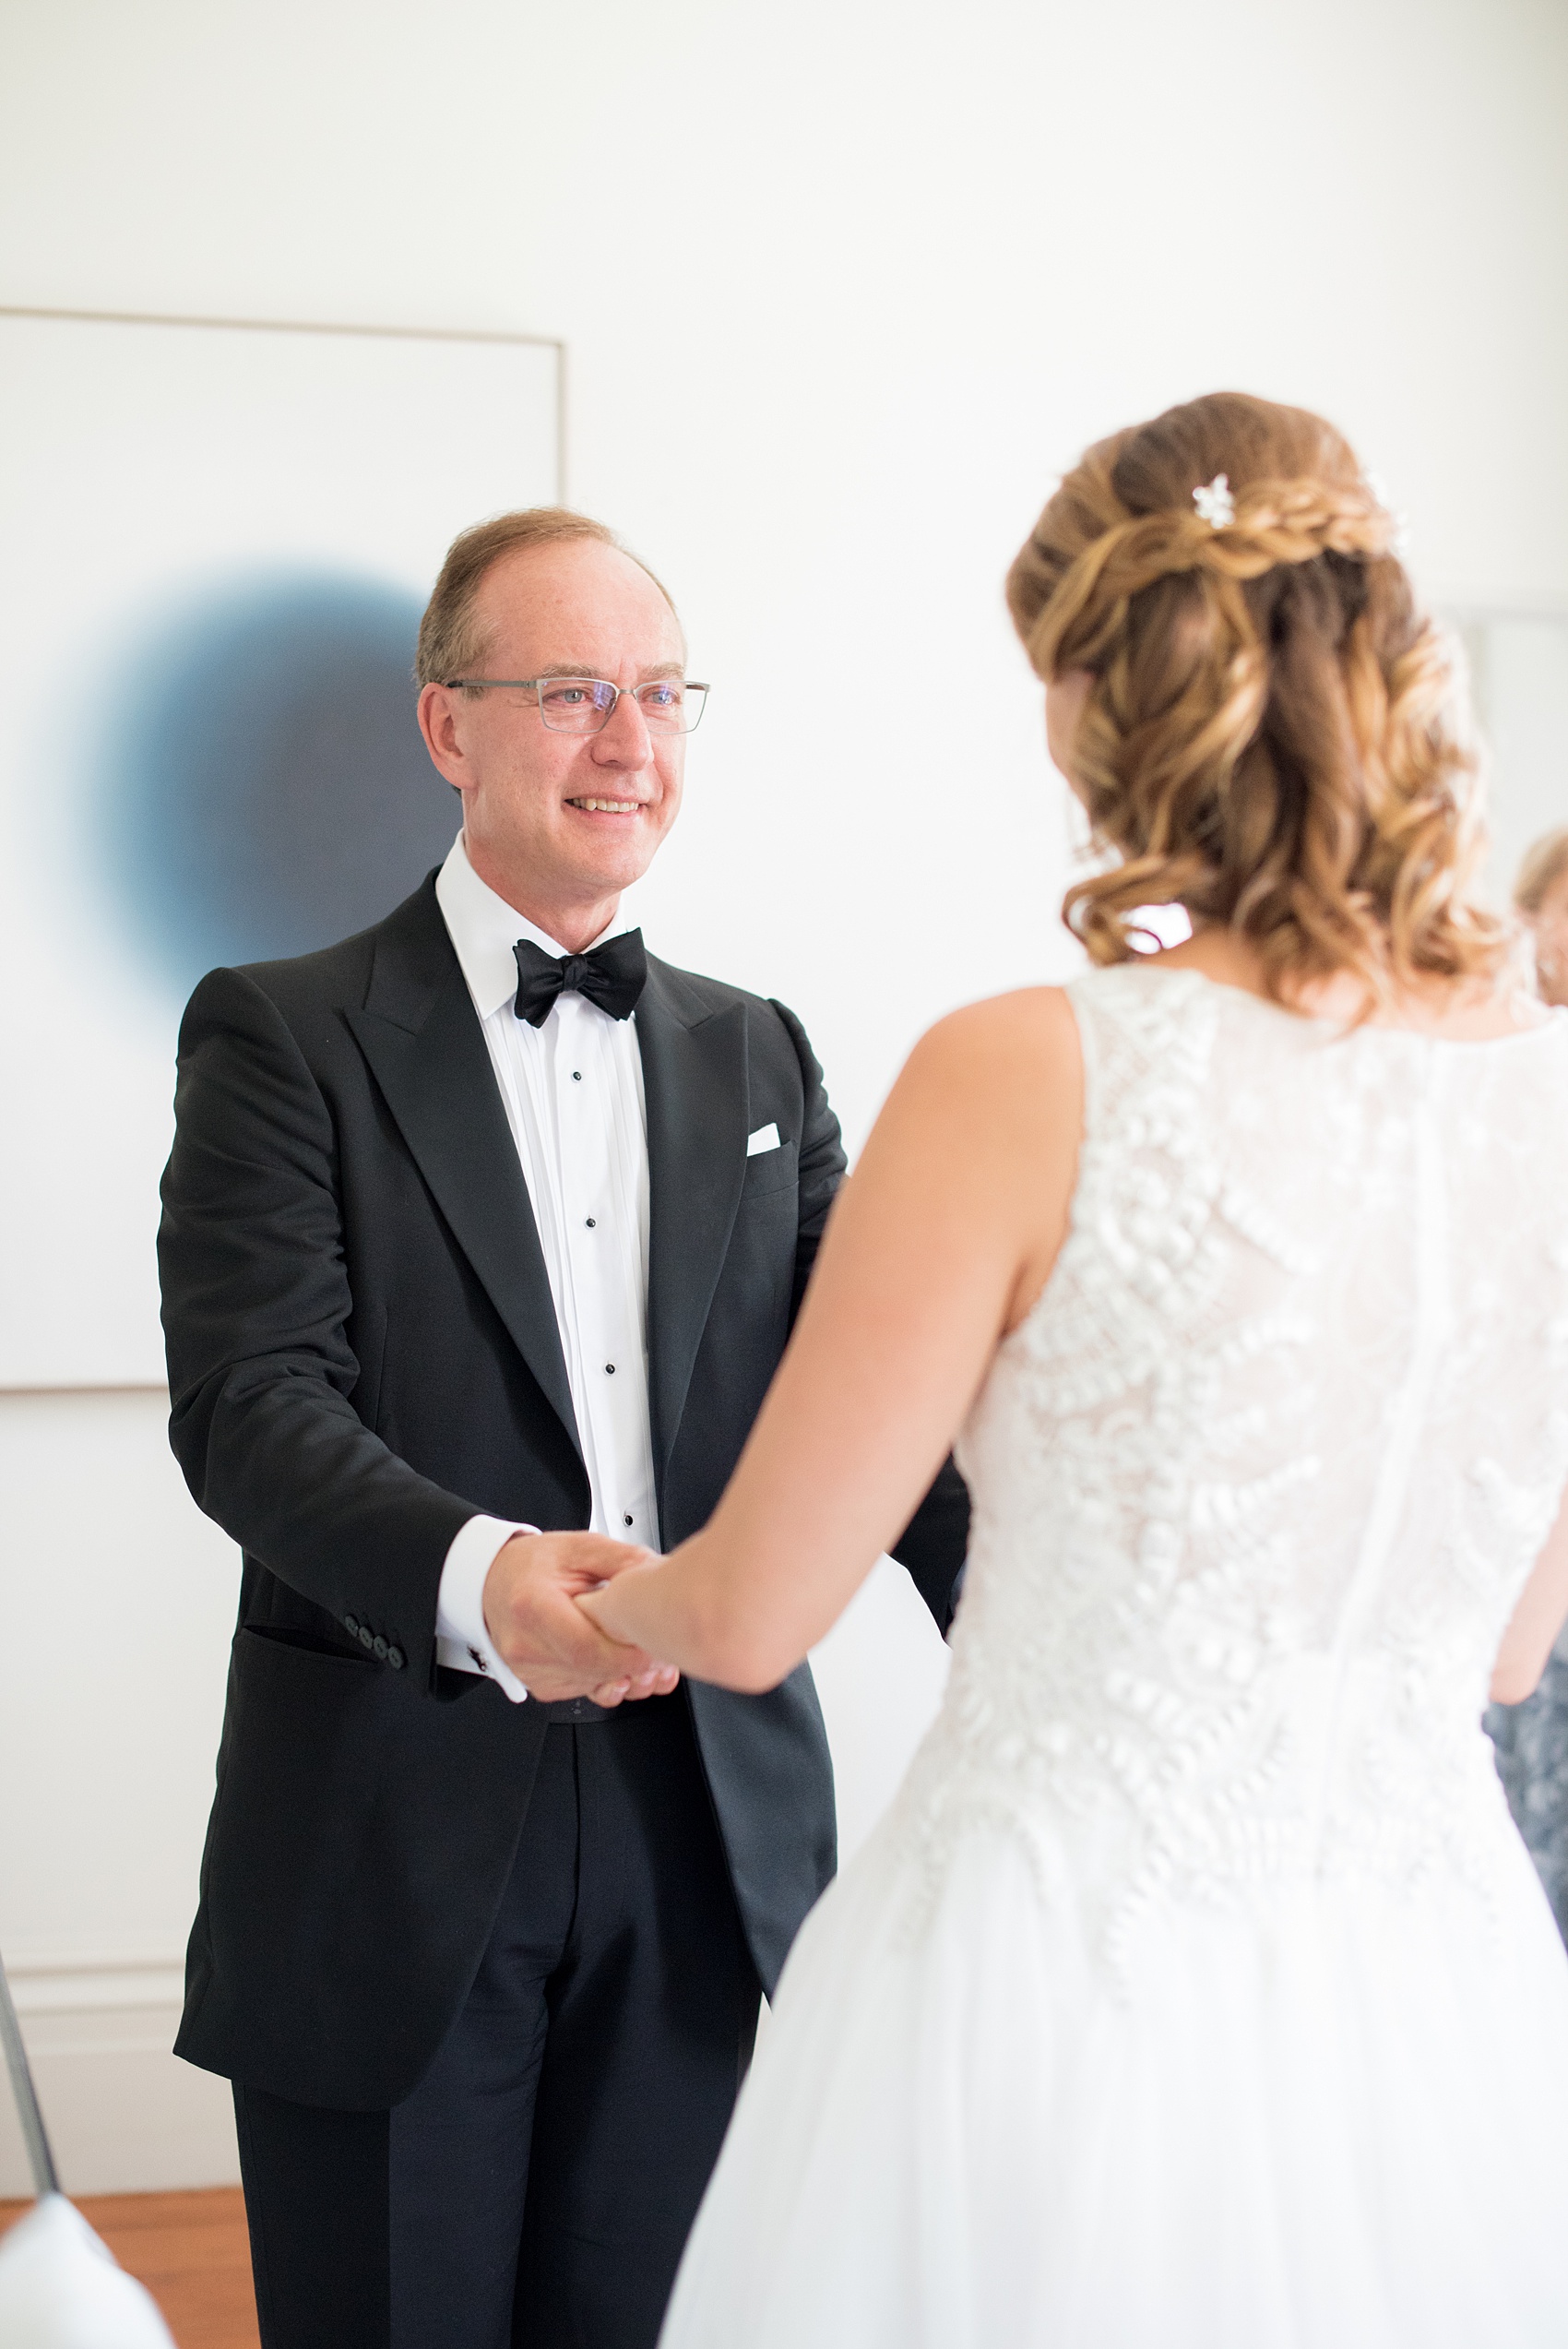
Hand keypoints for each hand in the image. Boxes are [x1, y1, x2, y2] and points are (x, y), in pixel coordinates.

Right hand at [482, 1531, 676, 1704]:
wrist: (493, 1582)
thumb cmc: (533, 1566)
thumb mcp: (580, 1547)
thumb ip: (622, 1558)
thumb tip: (658, 1573)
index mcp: (532, 1606)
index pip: (586, 1648)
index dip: (628, 1654)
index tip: (657, 1645)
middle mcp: (525, 1646)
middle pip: (593, 1671)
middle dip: (635, 1666)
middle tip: (661, 1648)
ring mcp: (529, 1671)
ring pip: (593, 1686)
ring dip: (626, 1675)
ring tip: (643, 1651)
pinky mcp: (539, 1686)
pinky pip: (584, 1691)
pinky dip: (608, 1679)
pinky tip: (618, 1659)